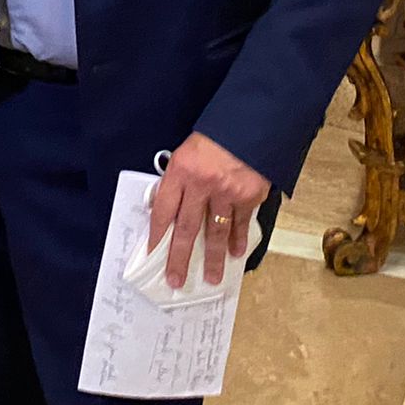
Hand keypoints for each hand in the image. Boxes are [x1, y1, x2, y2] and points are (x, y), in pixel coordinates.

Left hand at [147, 133, 270, 288]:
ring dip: (213, 258)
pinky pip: (240, 224)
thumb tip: (166, 208)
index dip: (157, 234)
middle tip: (176, 280)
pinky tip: (235, 253)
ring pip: (216, 233)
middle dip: (179, 258)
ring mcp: (226, 192)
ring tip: (211, 277)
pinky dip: (238, 240)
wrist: (251, 124)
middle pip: (186, 229)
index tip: (153, 253)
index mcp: (181, 170)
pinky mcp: (248, 196)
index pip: (163, 209)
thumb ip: (177, 179)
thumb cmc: (216, 137)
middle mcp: (202, 184)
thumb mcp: (186, 152)